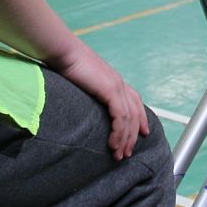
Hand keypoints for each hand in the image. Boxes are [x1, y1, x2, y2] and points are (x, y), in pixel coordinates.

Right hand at [52, 43, 150, 159]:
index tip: (143, 133)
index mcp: (114, 80)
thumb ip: (89, 92)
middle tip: (127, 153)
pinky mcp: (110, 90)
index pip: (135, 101)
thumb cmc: (66, 64)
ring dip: (124, 139)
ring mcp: (116, 85)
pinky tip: (113, 143)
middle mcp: (119, 83)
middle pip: (135, 113)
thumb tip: (84, 104)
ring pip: (129, 118)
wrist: (63, 51)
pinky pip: (120, 116)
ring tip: (119, 155)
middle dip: (132, 135)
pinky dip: (118, 132)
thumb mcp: (82, 81)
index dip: (141, 118)